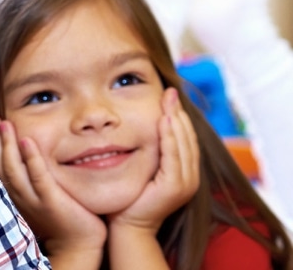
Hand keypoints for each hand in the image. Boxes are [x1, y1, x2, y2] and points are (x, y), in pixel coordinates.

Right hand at [0, 116, 105, 257]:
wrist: (79, 244)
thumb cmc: (63, 218)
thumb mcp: (41, 196)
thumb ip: (31, 178)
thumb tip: (25, 154)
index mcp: (15, 197)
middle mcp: (19, 198)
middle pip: (1, 165)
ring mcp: (33, 200)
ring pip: (13, 169)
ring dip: (7, 145)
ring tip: (4, 124)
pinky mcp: (50, 200)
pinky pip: (38, 176)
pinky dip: (31, 158)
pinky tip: (27, 141)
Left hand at [108, 87, 199, 233]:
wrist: (127, 226)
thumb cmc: (130, 197)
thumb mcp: (143, 168)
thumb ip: (149, 151)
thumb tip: (142, 126)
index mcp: (185, 172)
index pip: (185, 138)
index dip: (179, 116)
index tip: (169, 95)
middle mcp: (190, 177)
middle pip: (187, 137)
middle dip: (179, 113)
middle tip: (170, 91)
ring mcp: (185, 183)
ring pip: (183, 144)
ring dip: (176, 120)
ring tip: (168, 100)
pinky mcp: (175, 186)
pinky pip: (174, 156)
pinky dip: (169, 137)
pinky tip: (163, 120)